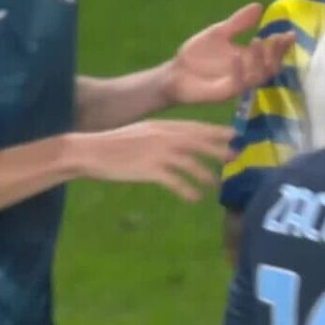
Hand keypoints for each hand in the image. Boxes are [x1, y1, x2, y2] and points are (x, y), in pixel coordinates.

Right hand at [71, 120, 235, 201]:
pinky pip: (176, 182)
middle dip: (218, 149)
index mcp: (162, 126)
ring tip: (214, 184)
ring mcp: (158, 152)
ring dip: (205, 174)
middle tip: (234, 157)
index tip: (233, 135)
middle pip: (199, 142)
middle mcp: (164, 136)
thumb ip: (162, 135)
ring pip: (191, 163)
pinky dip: (188, 190)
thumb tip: (181, 142)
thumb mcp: (142, 132)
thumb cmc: (114, 144)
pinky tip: (194, 198)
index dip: (216, 131)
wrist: (89, 151)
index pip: (195, 127)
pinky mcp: (150, 170)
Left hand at [162, 3, 293, 105]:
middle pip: (272, 66)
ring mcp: (238, 84)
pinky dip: (239, 70)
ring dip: (260, 60)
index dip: (282, 45)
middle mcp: (248, 72)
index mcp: (249, 58)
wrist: (175, 74)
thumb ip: (238, 23)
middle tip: (278, 39)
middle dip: (277, 53)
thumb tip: (258, 6)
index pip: (272, 53)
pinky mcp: (226, 93)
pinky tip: (236, 57)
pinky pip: (237, 83)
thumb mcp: (219, 33)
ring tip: (257, 41)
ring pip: (259, 76)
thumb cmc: (197, 56)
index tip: (290, 33)